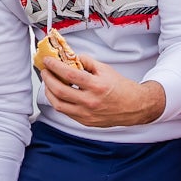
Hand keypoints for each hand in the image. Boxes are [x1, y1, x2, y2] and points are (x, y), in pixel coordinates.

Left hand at [39, 53, 165, 127]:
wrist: (135, 107)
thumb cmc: (122, 88)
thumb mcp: (106, 69)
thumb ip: (87, 63)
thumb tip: (71, 58)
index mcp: (97, 86)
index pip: (69, 74)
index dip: (55, 66)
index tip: (48, 61)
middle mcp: (90, 102)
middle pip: (60, 91)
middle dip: (47, 79)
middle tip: (45, 71)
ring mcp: (87, 114)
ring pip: (59, 105)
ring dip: (49, 92)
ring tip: (48, 83)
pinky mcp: (85, 122)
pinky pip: (66, 112)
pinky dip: (59, 101)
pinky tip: (58, 94)